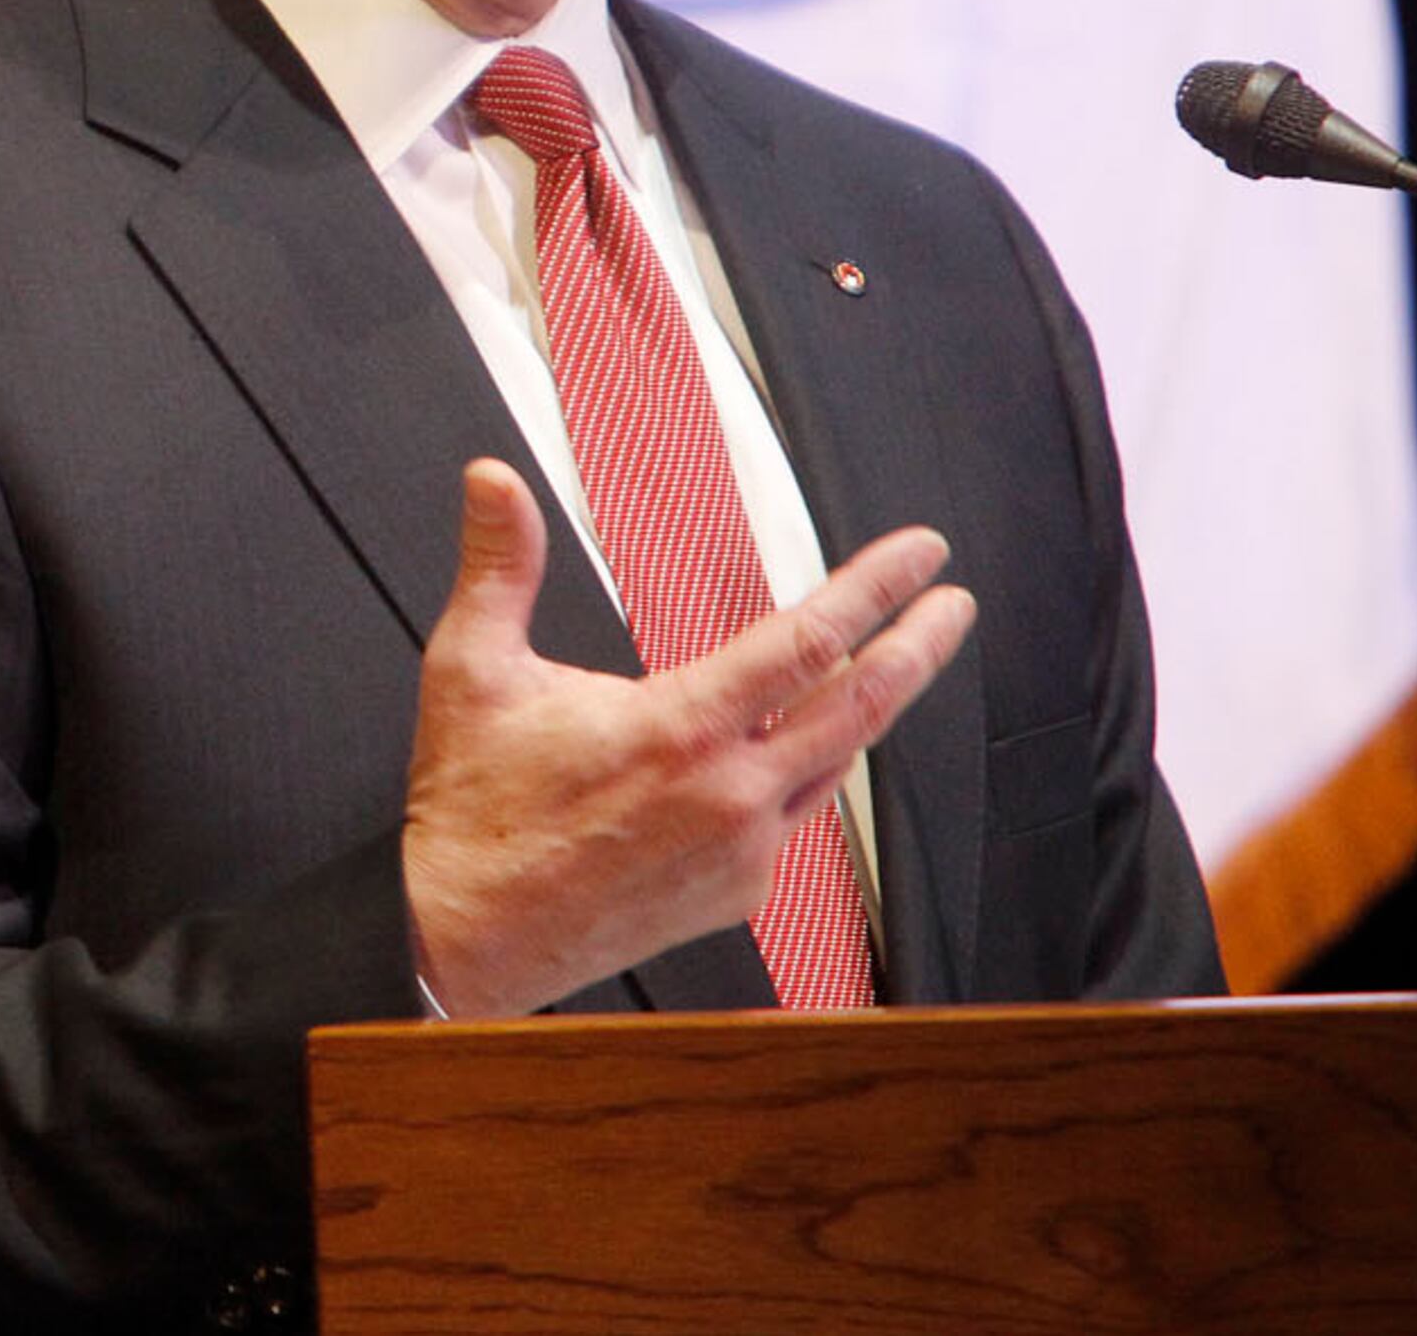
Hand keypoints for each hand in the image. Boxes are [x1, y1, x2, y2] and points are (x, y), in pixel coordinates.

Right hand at [401, 459, 974, 1018]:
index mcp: (679, 730)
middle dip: (919, 646)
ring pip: (836, 768)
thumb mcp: (471, 668)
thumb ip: (499, 564)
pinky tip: (784, 760)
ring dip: (869, 711)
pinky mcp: (738, 895)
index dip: (875, 588)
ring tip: (891, 670)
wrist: (464, 935)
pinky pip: (792, 823)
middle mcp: (729, 795)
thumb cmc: (472, 811)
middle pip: (860, 708)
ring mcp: (742, 852)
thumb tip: (494, 482)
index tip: (919, 555)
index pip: (810, 642)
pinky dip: (800, 779)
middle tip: (952, 604)